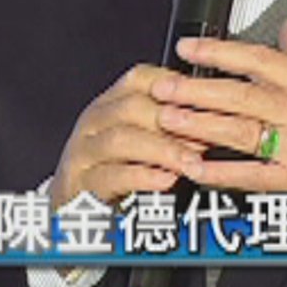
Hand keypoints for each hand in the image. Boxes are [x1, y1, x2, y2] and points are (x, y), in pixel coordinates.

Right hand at [50, 63, 204, 207]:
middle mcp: (94, 121)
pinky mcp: (80, 185)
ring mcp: (83, 152)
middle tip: (205, 136)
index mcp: (111, 102)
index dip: (173, 85)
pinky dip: (142, 177)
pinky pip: (111, 176)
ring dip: (162, 150)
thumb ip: (166, 122)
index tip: (204, 97)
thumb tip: (212, 113)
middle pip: (132, 107)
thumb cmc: (117, 167)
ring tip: (191, 162)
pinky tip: (166, 181)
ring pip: (121, 140)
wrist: (74, 208)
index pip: (140, 78)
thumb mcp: (139, 137)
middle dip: (172, 121)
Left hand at [148, 17, 286, 195]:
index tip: (190, 47)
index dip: (221, 51)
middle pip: (243, 94)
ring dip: (200, 124)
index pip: (261, 59)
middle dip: (198, 88)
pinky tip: (194, 167)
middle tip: (163, 84)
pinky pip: (252, 176)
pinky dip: (221, 172)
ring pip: (242, 132)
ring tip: (168, 118)